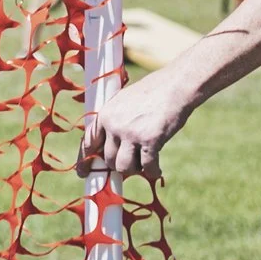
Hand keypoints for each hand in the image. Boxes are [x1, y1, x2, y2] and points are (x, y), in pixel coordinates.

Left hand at [75, 67, 195, 181]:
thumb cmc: (153, 92)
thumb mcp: (123, 101)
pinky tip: (156, 170)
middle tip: (132, 161)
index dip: (85, 161)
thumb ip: (113, 121)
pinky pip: (147, 166)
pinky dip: (152, 171)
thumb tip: (110, 146)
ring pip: (123, 167)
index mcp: (105, 115)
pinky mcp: (150, 140)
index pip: (89, 143)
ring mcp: (131, 133)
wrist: (176, 85)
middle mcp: (114, 125)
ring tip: (143, 163)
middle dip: (119, 164)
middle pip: (108, 159)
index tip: (84, 174)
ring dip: (134, 169)